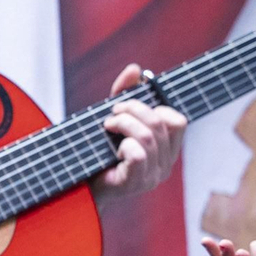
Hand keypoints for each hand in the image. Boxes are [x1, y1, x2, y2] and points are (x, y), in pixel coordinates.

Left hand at [96, 63, 185, 201]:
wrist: (78, 186)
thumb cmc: (97, 153)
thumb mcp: (113, 119)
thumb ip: (125, 94)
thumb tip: (135, 69)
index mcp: (166, 149)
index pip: (177, 121)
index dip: (154, 107)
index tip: (127, 106)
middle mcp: (165, 164)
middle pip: (162, 123)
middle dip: (134, 109)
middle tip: (113, 112)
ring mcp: (153, 176)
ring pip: (149, 136)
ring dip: (124, 123)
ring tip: (108, 126)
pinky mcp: (137, 183)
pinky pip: (138, 154)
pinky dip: (123, 144)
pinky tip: (112, 147)